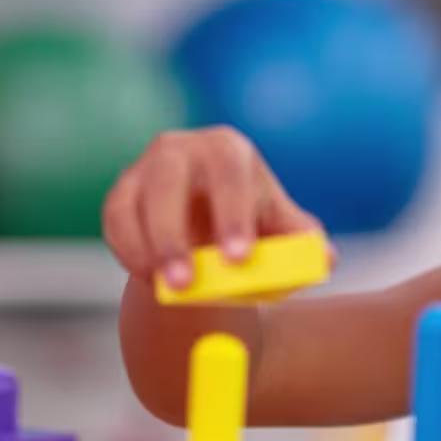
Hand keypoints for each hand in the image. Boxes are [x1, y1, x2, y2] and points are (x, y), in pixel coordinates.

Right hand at [103, 127, 328, 290]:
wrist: (205, 230)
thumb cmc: (250, 223)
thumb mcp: (279, 229)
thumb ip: (302, 242)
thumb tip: (325, 258)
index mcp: (228, 150)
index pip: (230, 174)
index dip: (233, 215)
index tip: (238, 259)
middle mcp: (181, 149)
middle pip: (170, 182)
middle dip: (175, 236)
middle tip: (187, 285)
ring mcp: (145, 170)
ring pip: (134, 204)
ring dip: (148, 250)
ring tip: (168, 290)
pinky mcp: (120, 195)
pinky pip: (115, 224)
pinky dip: (129, 254)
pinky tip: (150, 280)